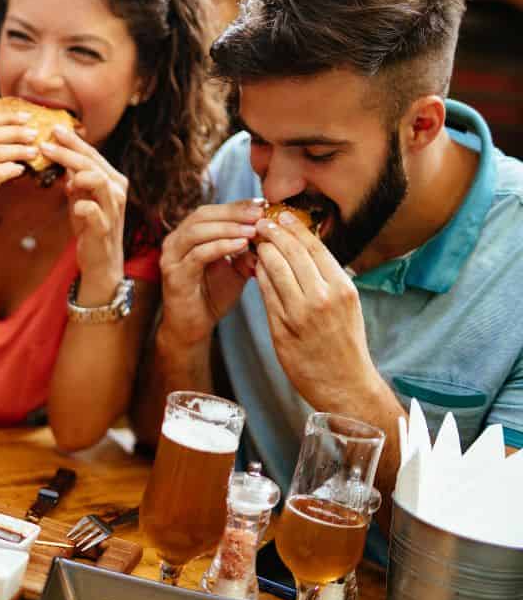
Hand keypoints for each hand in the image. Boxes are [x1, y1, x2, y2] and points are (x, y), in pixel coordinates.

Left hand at [39, 125, 128, 292]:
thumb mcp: (80, 198)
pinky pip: (95, 211)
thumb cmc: (90, 227)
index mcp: (112, 179)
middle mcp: (116, 190)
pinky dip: (83, 206)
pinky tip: (73, 204)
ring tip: (57, 167)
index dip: (72, 141)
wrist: (101, 262)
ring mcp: (113, 209)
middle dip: (68, 151)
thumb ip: (75, 178)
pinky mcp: (105, 228)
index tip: (52, 129)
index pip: (91, 154)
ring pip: (98, 180)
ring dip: (77, 171)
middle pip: (93, 162)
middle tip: (44, 143)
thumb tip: (60, 156)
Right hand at [158, 199, 263, 345]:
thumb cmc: (212, 296)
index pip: (211, 211)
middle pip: (202, 215)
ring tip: (252, 229)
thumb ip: (245, 250)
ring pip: (197, 231)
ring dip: (227, 227)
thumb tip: (267, 231)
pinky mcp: (174, 275)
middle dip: (233, 212)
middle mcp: (175, 241)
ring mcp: (171, 257)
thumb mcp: (235, 268)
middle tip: (259, 213)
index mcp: (188, 235)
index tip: (262, 204)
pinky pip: (198, 255)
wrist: (193, 327)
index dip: (236, 205)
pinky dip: (220, 246)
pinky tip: (240, 245)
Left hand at [252, 210, 377, 408]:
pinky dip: (258, 276)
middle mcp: (322, 297)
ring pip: (274, 269)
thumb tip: (306, 249)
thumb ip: (328, 278)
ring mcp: (300, 314)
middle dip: (272, 234)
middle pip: (292, 253)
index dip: (294, 228)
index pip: (314, 247)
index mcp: (342, 288)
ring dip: (262, 252)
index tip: (281, 216)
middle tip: (260, 223)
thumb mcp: (347, 305)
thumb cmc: (345, 342)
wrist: (343, 384)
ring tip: (255, 242)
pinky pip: (265, 293)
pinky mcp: (281, 328)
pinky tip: (253, 267)